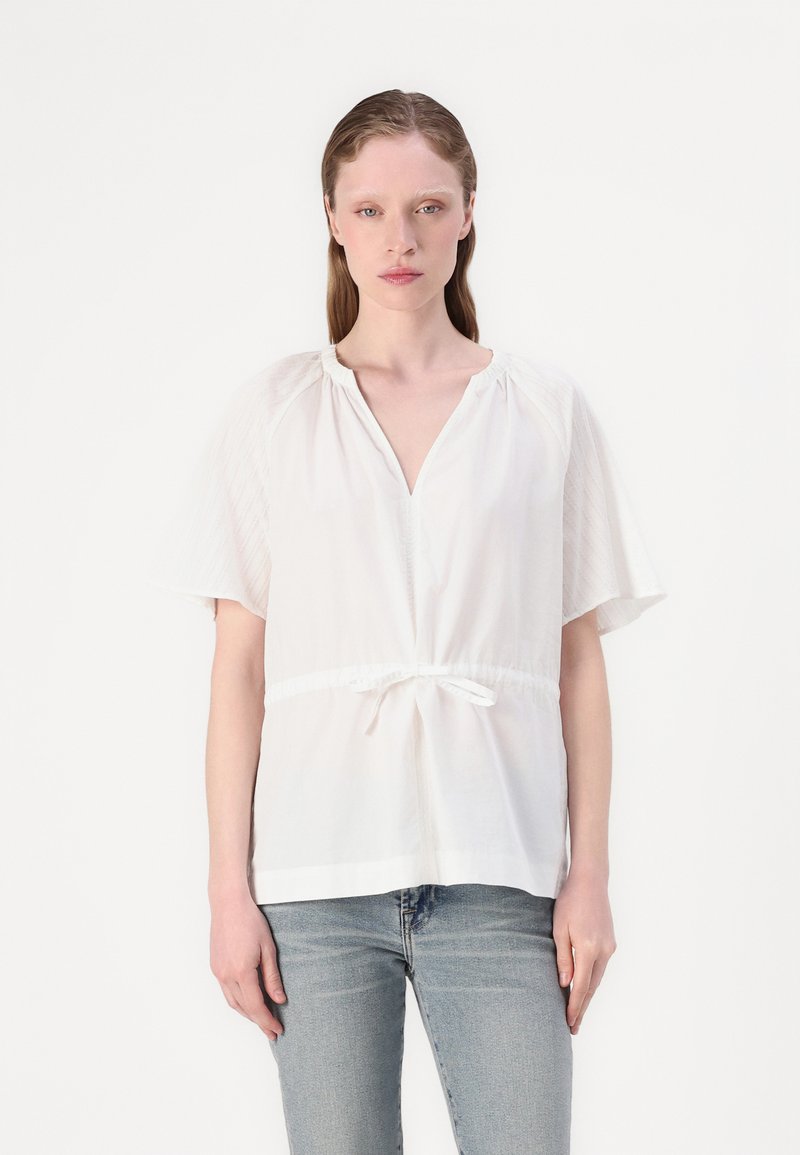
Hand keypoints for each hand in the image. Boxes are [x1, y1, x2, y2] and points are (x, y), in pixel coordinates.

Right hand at [209, 890, 286, 1040]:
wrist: (228, 904)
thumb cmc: (250, 921)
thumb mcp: (268, 949)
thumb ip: (272, 977)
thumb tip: (279, 1000)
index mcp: (241, 972)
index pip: (256, 1006)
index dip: (267, 1021)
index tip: (277, 1030)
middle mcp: (226, 975)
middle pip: (243, 1008)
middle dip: (258, 1022)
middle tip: (272, 1031)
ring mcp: (218, 972)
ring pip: (233, 1002)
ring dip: (247, 1014)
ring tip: (262, 1020)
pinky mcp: (215, 967)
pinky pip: (226, 992)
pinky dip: (238, 1001)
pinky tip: (248, 1001)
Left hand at [552, 872, 616, 1034]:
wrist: (591, 881)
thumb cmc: (570, 902)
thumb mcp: (559, 929)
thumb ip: (563, 958)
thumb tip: (565, 984)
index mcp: (589, 949)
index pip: (581, 987)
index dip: (575, 1007)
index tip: (570, 1023)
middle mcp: (604, 951)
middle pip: (592, 987)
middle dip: (583, 1007)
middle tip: (573, 1026)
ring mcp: (610, 947)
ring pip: (598, 978)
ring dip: (588, 995)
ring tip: (578, 1011)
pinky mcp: (611, 942)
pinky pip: (601, 967)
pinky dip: (592, 980)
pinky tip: (584, 986)